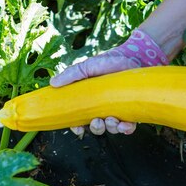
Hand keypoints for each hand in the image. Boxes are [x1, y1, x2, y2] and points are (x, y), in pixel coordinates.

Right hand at [50, 29, 168, 134]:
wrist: (132, 56)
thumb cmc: (108, 62)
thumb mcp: (86, 67)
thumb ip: (71, 74)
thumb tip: (52, 83)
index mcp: (90, 102)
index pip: (80, 120)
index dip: (77, 128)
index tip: (77, 128)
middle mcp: (103, 109)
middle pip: (96, 128)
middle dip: (96, 128)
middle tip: (96, 121)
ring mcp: (118, 111)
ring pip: (112, 129)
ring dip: (110, 128)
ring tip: (111, 119)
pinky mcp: (133, 112)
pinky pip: (129, 128)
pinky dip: (126, 129)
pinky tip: (124, 124)